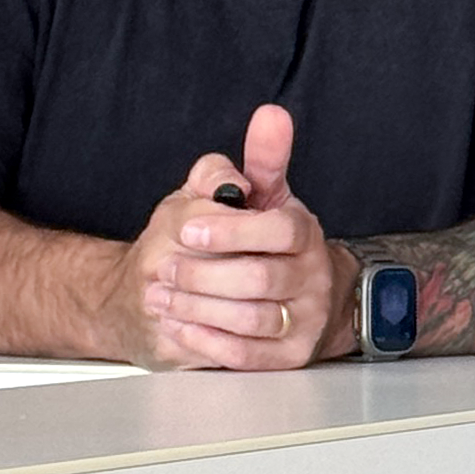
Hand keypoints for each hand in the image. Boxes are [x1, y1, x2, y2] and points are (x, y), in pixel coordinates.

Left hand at [125, 104, 344, 368]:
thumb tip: (271, 118)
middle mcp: (311, 275)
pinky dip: (207, 340)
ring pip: (252, 318)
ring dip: (198, 308)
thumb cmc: (261, 241)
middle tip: (166, 269)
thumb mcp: (261, 195)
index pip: (280, 229)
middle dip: (203, 274)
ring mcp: (305, 317)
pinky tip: (180, 324)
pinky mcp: (289, 355)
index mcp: (303, 233)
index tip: (188, 228)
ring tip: (163, 296)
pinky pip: (247, 355)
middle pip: (260, 277)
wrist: (286, 296)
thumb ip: (261, 158)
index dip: (232, 230)